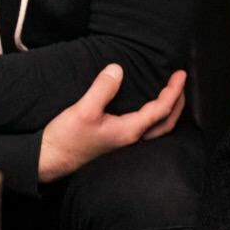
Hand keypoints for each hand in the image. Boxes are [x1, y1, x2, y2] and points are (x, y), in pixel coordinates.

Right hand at [37, 65, 186, 183]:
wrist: (49, 159)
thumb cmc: (66, 139)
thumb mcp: (83, 110)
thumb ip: (102, 89)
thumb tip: (117, 69)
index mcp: (129, 131)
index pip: (161, 110)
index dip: (174, 90)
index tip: (180, 74)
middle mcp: (131, 139)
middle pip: (166, 123)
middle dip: (177, 102)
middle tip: (180, 82)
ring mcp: (123, 143)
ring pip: (157, 128)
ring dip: (167, 110)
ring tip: (168, 93)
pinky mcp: (115, 142)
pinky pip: (144, 129)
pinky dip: (153, 116)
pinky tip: (144, 108)